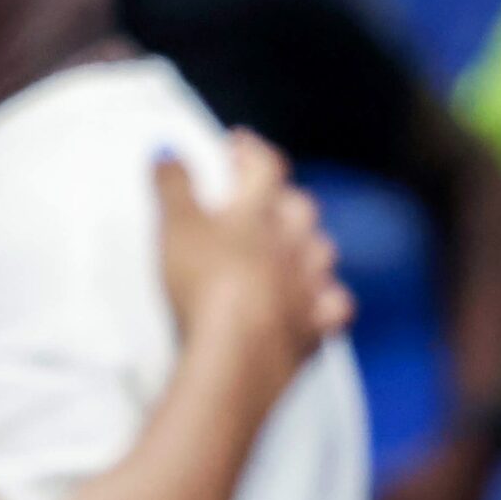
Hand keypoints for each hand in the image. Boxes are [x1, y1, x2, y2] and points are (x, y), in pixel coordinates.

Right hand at [156, 130, 353, 401]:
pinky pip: (333, 308)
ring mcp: (307, 287)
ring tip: (290, 249)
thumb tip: (167, 151)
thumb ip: (172, 186)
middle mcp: (292, 244)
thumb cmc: (204, 285)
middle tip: (263, 199)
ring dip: (308, 246)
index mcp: (259, 212)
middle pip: (300, 208)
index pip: (263, 166)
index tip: (236, 144)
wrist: (234, 356)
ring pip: (322, 253)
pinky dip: (325, 301)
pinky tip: (313, 304)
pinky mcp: (312, 331)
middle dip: (283, 198)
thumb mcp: (174, 227)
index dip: (250, 151)